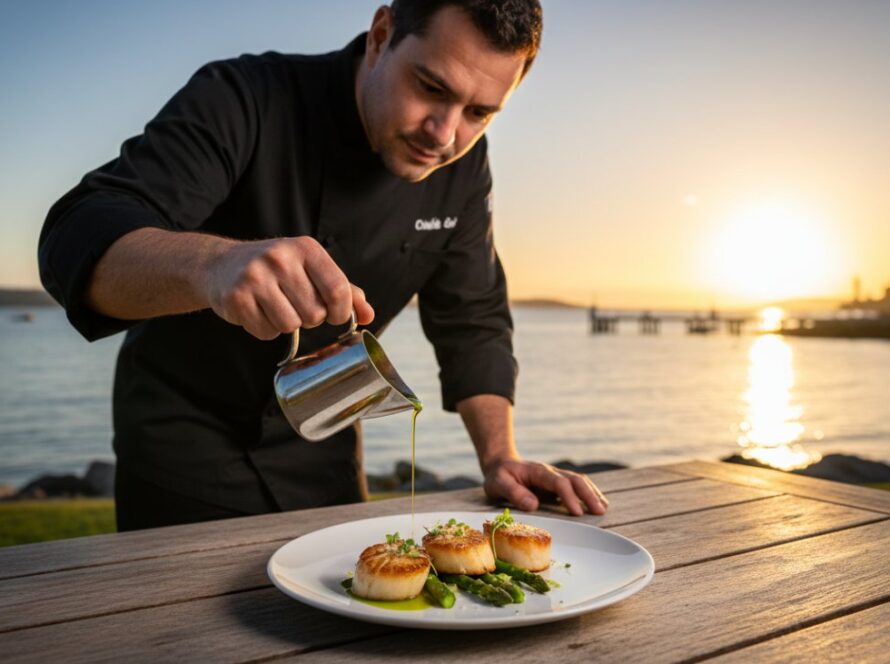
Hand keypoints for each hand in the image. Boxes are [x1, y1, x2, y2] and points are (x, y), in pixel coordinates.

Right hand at [204, 236, 373, 339]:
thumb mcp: (311, 269)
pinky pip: (265, 332)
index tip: (335, 315)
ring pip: (290, 326)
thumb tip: (369, 315)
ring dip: (286, 325)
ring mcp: (255, 277)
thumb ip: (343, 291)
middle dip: (309, 318)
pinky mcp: (236, 297)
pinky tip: (257, 311)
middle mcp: (280, 258)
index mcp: (306, 248)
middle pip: (315, 314)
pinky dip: (264, 329)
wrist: (220, 264)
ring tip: (275, 307)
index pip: (338, 290)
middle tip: (294, 304)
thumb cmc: (275, 270)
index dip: (342, 312)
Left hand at [482, 458, 608, 515]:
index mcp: (537, 472)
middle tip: (599, 512)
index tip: (577, 513)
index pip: (558, 482)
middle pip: (574, 480)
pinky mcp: (558, 483)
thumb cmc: (499, 476)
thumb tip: (533, 505)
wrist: (501, 464)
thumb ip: (514, 493)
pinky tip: (597, 503)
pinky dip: (589, 493)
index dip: (568, 497)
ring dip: (592, 493)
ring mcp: (556, 476)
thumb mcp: (498, 484)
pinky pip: (577, 486)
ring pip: (579, 481)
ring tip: (603, 508)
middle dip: (588, 495)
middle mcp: (550, 472)